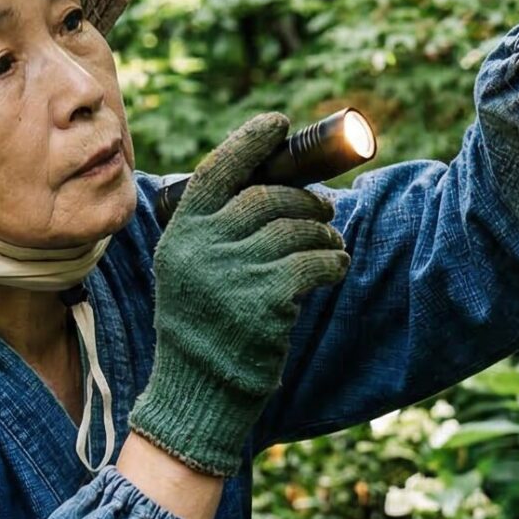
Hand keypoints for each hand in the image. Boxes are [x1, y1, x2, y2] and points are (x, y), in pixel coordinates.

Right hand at [130, 113, 349, 477]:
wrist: (198, 394)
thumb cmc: (203, 328)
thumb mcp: (190, 272)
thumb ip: (217, 232)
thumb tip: (279, 188)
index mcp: (181, 234)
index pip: (218, 170)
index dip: (252, 142)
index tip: (280, 124)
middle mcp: (202, 248)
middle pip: (268, 197)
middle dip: (305, 199)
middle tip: (325, 209)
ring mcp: (234, 272)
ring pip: (298, 229)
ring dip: (324, 234)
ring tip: (331, 246)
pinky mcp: (267, 300)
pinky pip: (317, 262)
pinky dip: (335, 261)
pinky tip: (336, 268)